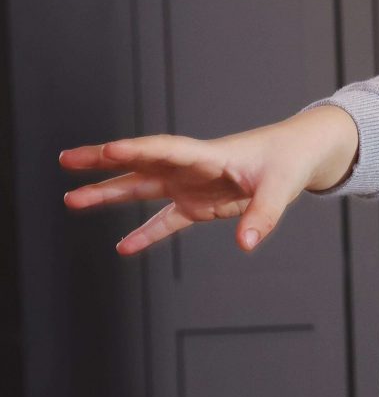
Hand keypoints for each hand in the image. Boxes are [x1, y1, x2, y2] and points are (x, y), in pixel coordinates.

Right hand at [59, 105, 358, 254]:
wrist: (295, 156)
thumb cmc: (286, 163)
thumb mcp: (280, 188)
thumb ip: (263, 216)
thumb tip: (246, 243)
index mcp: (208, 155)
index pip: (166, 150)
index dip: (138, 150)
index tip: (109, 150)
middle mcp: (190, 168)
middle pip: (140, 163)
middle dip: (103, 162)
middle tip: (66, 160)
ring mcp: (190, 186)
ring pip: (141, 189)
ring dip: (108, 194)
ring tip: (72, 199)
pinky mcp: (197, 204)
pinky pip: (165, 220)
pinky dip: (145, 233)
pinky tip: (123, 247)